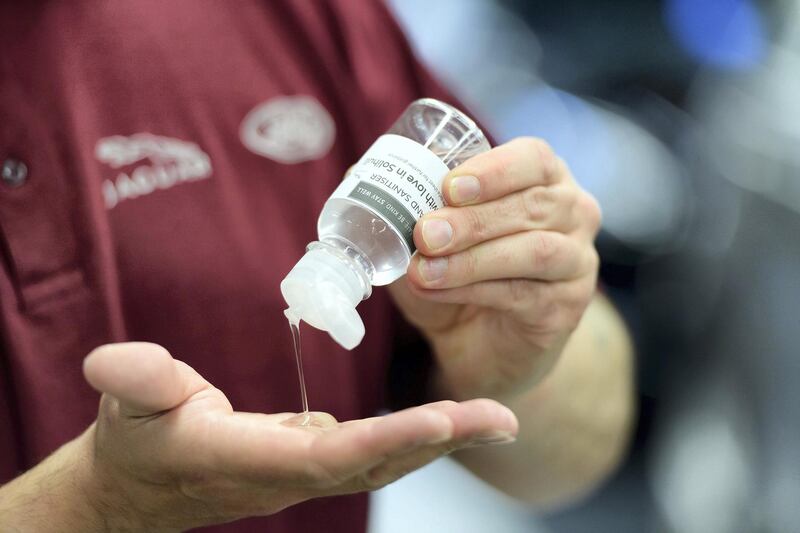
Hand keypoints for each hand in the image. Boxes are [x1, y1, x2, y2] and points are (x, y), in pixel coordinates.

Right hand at [78, 343, 517, 530]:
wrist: (139, 484)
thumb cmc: (134, 440)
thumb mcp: (126, 405)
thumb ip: (133, 383)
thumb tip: (114, 362)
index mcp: (247, 460)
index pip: (326, 457)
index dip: (385, 443)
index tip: (444, 421)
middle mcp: (288, 475)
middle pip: (375, 463)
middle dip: (439, 441)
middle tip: (503, 417)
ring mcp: (303, 471)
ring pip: (382, 461)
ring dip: (441, 440)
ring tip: (498, 419)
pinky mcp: (309, 459)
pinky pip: (373, 453)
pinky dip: (415, 438)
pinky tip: (452, 420)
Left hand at [389, 138, 600, 399]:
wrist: (479, 341)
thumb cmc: (457, 272)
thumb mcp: (433, 233)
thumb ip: (409, 203)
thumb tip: (357, 172)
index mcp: (544, 179)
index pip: (534, 158)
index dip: (494, 169)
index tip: (449, 186)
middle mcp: (573, 213)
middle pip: (534, 204)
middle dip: (473, 219)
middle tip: (424, 232)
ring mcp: (576, 261)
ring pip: (533, 251)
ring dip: (472, 258)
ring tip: (422, 268)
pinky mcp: (565, 307)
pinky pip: (523, 294)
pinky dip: (474, 290)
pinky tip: (438, 290)